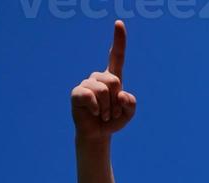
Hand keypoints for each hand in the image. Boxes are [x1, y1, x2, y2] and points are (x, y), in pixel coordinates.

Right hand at [71, 21, 135, 142]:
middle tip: (112, 112)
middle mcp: (99, 77)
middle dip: (116, 101)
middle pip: (114, 80)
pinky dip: (96, 108)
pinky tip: (94, 113)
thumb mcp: (128, 114)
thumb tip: (120, 94)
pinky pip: (90, 96)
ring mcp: (87, 84)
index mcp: (113, 78)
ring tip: (104, 115)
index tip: (118, 23)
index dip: (119, 40)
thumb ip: (131, 104)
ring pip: (103, 90)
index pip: (116, 56)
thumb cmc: (113, 121)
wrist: (98, 134)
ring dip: (107, 108)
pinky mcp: (77, 92)